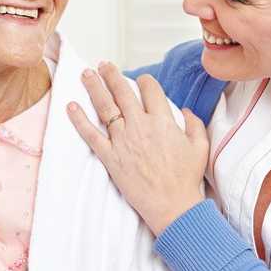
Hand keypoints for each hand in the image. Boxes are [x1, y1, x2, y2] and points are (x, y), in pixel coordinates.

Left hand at [67, 62, 208, 235]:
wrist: (172, 205)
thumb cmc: (186, 178)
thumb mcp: (200, 147)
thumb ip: (194, 124)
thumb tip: (186, 110)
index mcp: (163, 121)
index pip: (150, 89)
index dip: (144, 81)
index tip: (140, 80)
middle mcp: (140, 126)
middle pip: (122, 92)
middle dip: (111, 75)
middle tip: (103, 65)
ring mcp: (123, 141)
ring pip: (105, 107)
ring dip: (94, 87)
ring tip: (86, 74)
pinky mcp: (110, 157)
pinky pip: (91, 135)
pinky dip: (79, 120)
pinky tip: (71, 107)